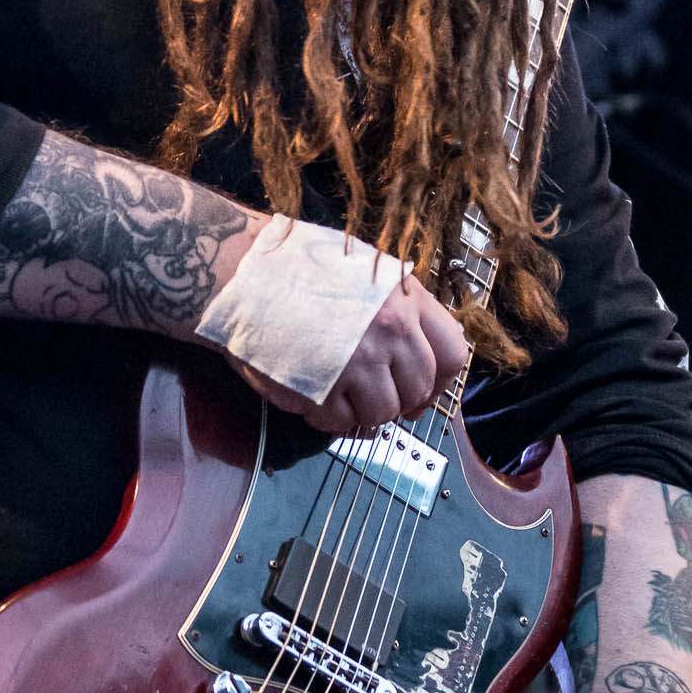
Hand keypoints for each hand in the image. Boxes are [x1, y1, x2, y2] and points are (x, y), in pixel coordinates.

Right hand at [226, 273, 468, 436]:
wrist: (239, 272)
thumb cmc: (293, 268)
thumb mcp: (364, 272)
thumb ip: (396, 306)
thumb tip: (415, 349)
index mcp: (404, 298)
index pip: (452, 354)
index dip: (438, 381)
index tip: (421, 390)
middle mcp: (389, 330)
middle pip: (418, 390)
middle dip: (397, 400)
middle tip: (371, 396)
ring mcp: (356, 362)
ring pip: (382, 414)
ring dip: (362, 413)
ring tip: (337, 395)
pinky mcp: (321, 388)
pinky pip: (339, 424)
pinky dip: (326, 418)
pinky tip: (311, 395)